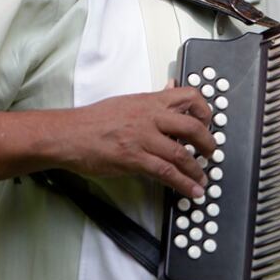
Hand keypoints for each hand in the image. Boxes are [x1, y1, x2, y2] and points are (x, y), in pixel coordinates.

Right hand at [54, 83, 214, 198]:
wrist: (69, 134)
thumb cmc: (95, 120)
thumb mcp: (128, 101)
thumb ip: (153, 99)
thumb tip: (171, 88)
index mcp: (150, 101)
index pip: (189, 96)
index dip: (205, 111)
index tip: (208, 124)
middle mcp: (150, 116)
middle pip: (192, 126)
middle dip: (208, 143)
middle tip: (211, 154)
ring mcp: (142, 138)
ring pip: (181, 154)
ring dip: (197, 170)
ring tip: (203, 179)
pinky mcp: (133, 158)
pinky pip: (166, 173)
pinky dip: (183, 184)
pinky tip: (191, 190)